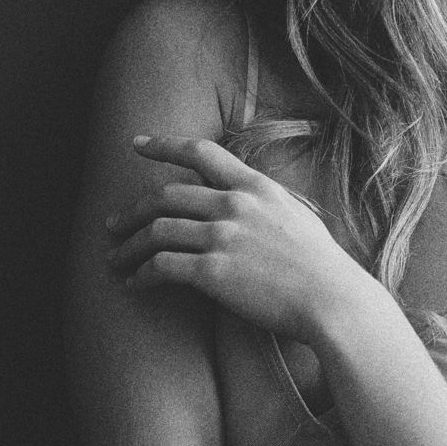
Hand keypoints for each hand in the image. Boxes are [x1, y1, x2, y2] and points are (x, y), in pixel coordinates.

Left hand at [106, 135, 370, 343]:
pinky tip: (134, 283)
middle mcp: (235, 206)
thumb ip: (265, 203)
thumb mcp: (297, 217)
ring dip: (128, 246)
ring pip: (156, 231)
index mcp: (255, 188)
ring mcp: (223, 237)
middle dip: (132, 211)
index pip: (200, 152)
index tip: (137, 143)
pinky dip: (141, 274)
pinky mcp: (213, 273)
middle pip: (165, 196)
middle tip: (113, 225)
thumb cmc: (323, 268)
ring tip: (115, 260)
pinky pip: (162, 266)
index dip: (163, 145)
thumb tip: (245, 199)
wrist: (334, 302)